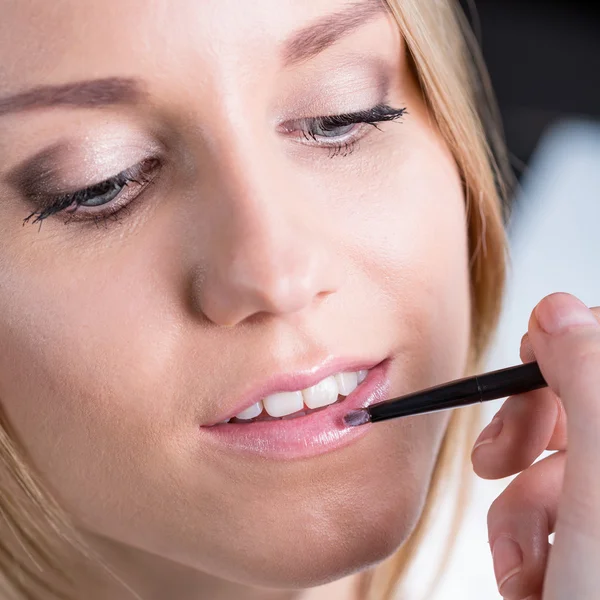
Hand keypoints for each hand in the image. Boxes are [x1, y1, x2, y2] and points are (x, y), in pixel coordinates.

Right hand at [471, 293, 599, 599]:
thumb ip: (588, 378)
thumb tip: (559, 307)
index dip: (569, 343)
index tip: (528, 357)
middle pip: (579, 406)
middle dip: (524, 434)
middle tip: (493, 458)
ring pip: (550, 470)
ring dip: (518, 516)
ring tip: (527, 568)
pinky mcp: (591, 546)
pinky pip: (542, 516)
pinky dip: (523, 546)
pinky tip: (532, 582)